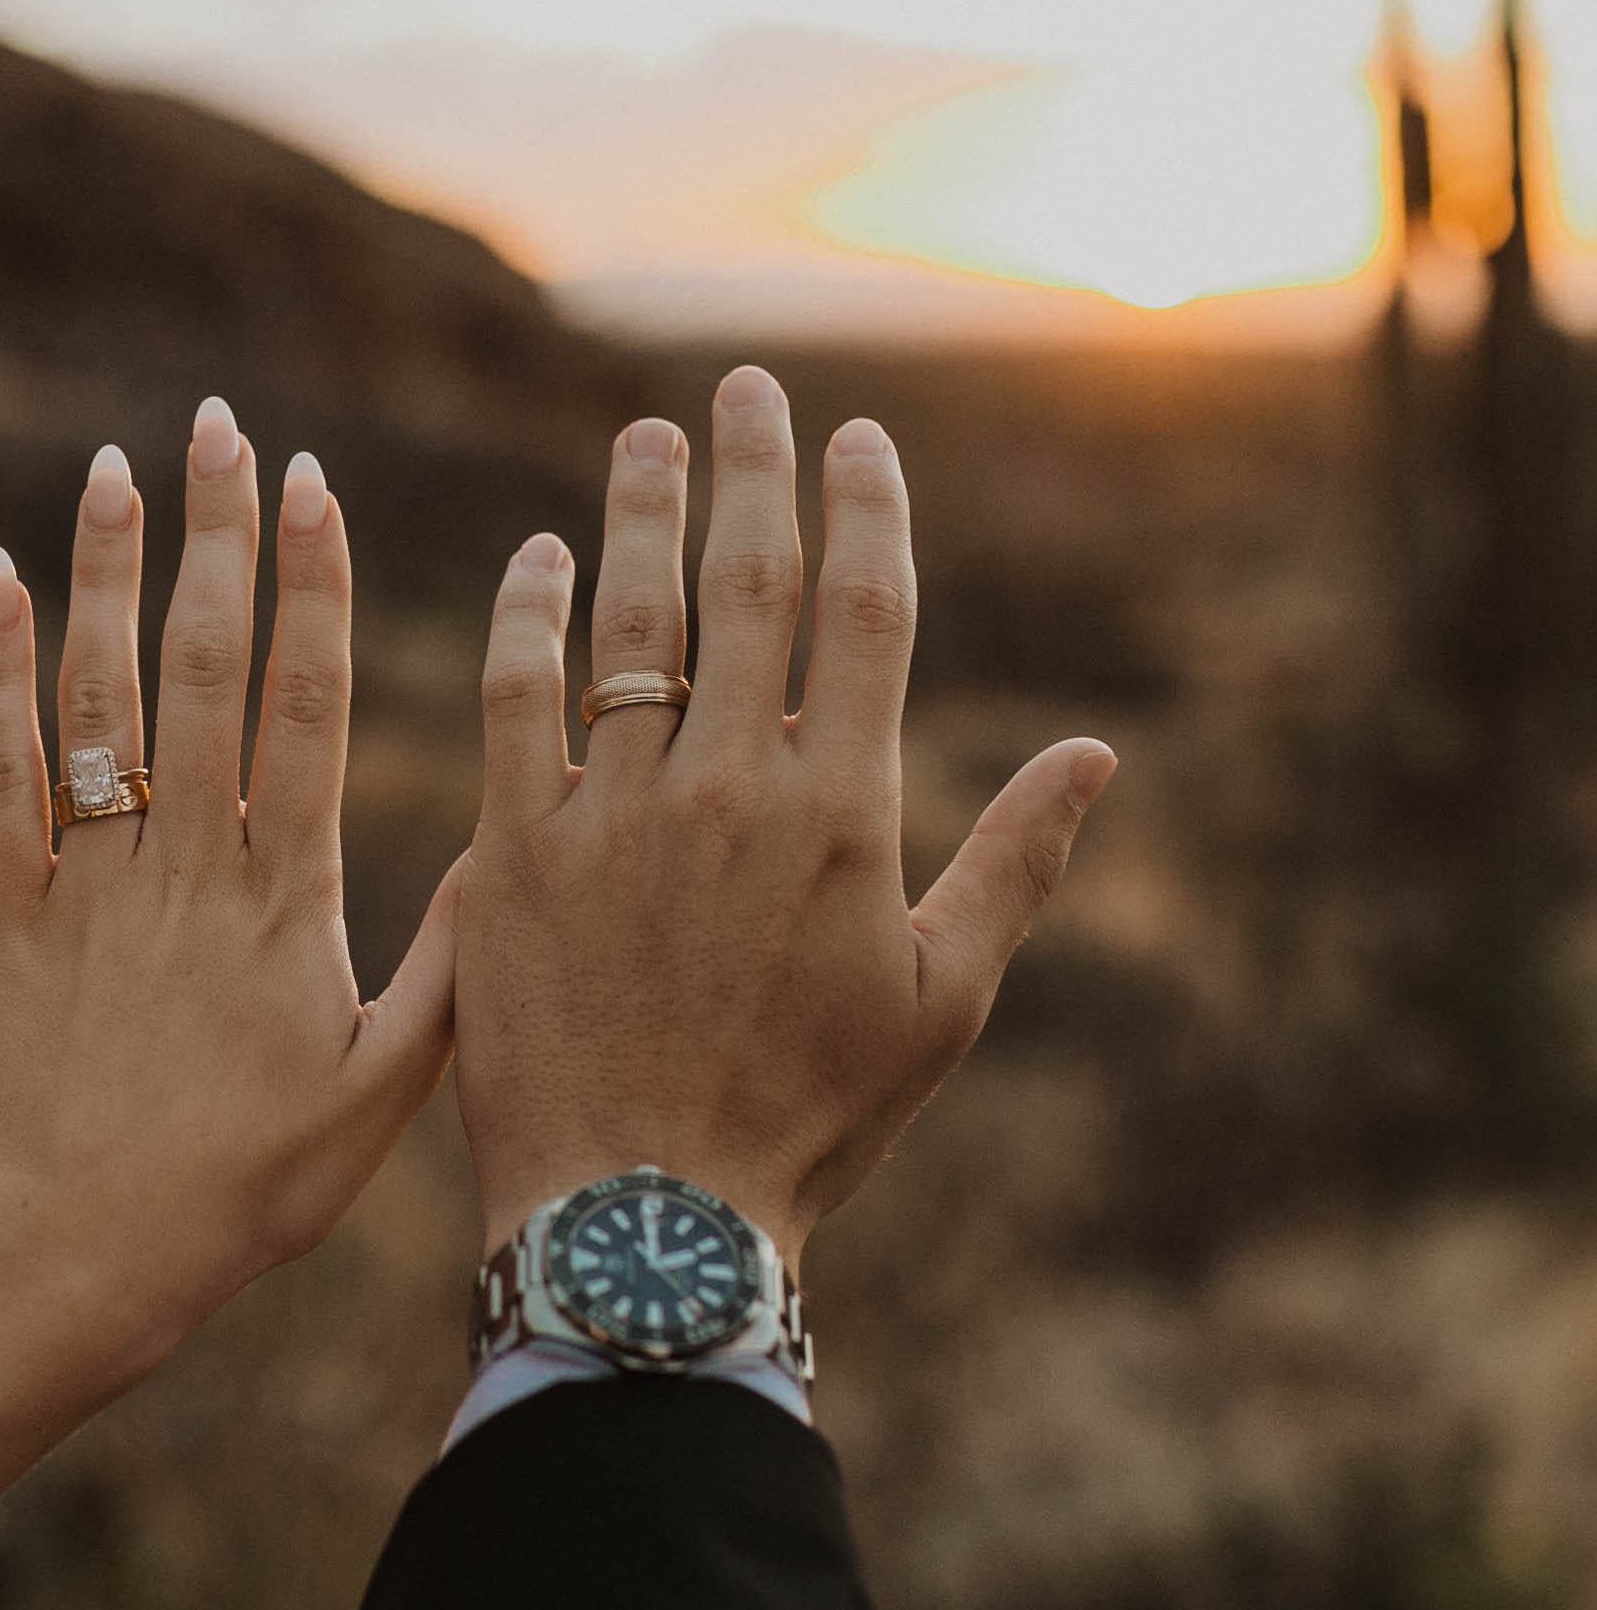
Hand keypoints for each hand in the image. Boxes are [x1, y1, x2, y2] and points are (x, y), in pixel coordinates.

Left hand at [0, 399, 460, 1609]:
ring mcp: (94, 878)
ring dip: (112, 575)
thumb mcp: (387, 1086)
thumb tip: (502, 844)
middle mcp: (187, 864)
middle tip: (223, 426)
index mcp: (285, 896)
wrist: (84, 1256)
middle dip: (217, 539)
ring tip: (118, 467)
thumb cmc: (251, 1181)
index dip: (309, 588)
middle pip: (204, 669)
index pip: (302, 705)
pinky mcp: (15, 908)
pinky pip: (1, 773)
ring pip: (103, 698)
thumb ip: (451, 961)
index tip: (316, 487)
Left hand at [453, 365, 1115, 1274]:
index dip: (865, 510)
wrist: (644, 1222)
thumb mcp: (942, 999)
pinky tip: (539, 557)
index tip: (858, 439)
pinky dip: (526, 616)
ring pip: (629, 621)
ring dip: (639, 514)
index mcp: (844, 813)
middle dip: (752, 470)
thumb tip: (1097, 751)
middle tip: (744, 387)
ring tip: (646, 436)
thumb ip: (1016, 859)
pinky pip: (515, 699)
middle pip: (746, 585)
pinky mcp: (512, 850)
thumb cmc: (811, 1117)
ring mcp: (612, 813)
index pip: (863, 613)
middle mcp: (729, 788)